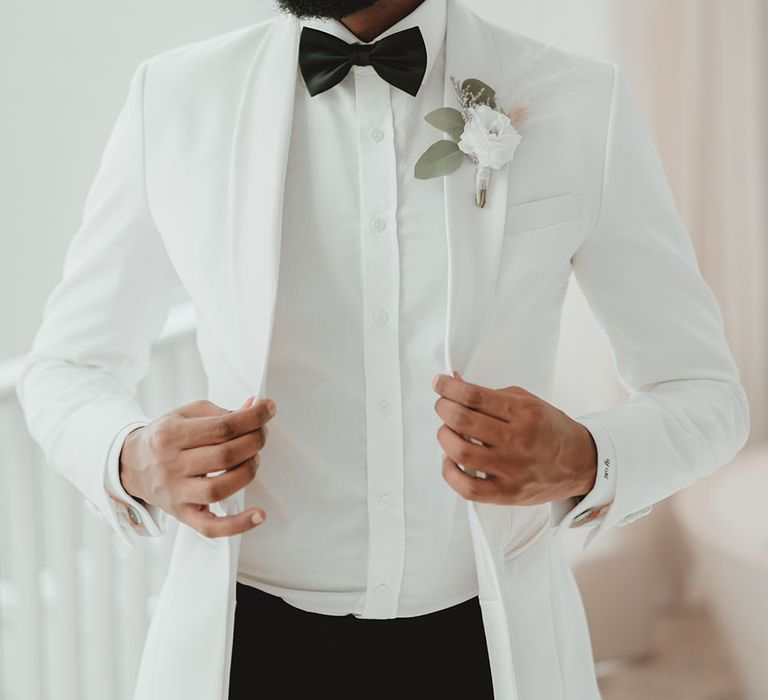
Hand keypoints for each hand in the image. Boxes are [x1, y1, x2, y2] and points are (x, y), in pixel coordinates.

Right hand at [119, 396, 275, 537]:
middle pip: (224, 456)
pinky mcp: (183, 515)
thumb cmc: (165, 438)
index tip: (268, 409)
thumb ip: (221, 412)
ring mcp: (176, 493)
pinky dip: (237, 524)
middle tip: (262, 433)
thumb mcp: (185, 415)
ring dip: (249, 471)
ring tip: (254, 458)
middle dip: (254, 441)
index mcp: (170, 435)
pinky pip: (211, 528)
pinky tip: (259, 515)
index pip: (222, 427)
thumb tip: (255, 407)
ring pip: (220, 488)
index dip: (252, 418)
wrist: (131, 464)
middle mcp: (171, 465)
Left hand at [432, 372, 596, 504]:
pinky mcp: (506, 492)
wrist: (579, 462)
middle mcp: (517, 440)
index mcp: (523, 413)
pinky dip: (450, 472)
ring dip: (444, 437)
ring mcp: (511, 468)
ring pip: (460, 452)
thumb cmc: (548, 430)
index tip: (440, 383)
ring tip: (447, 431)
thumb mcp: (526, 401)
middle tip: (443, 406)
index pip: (474, 396)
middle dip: (443, 408)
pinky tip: (450, 461)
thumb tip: (456, 384)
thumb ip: (490, 395)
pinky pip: (467, 487)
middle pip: (463, 421)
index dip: (449, 387)